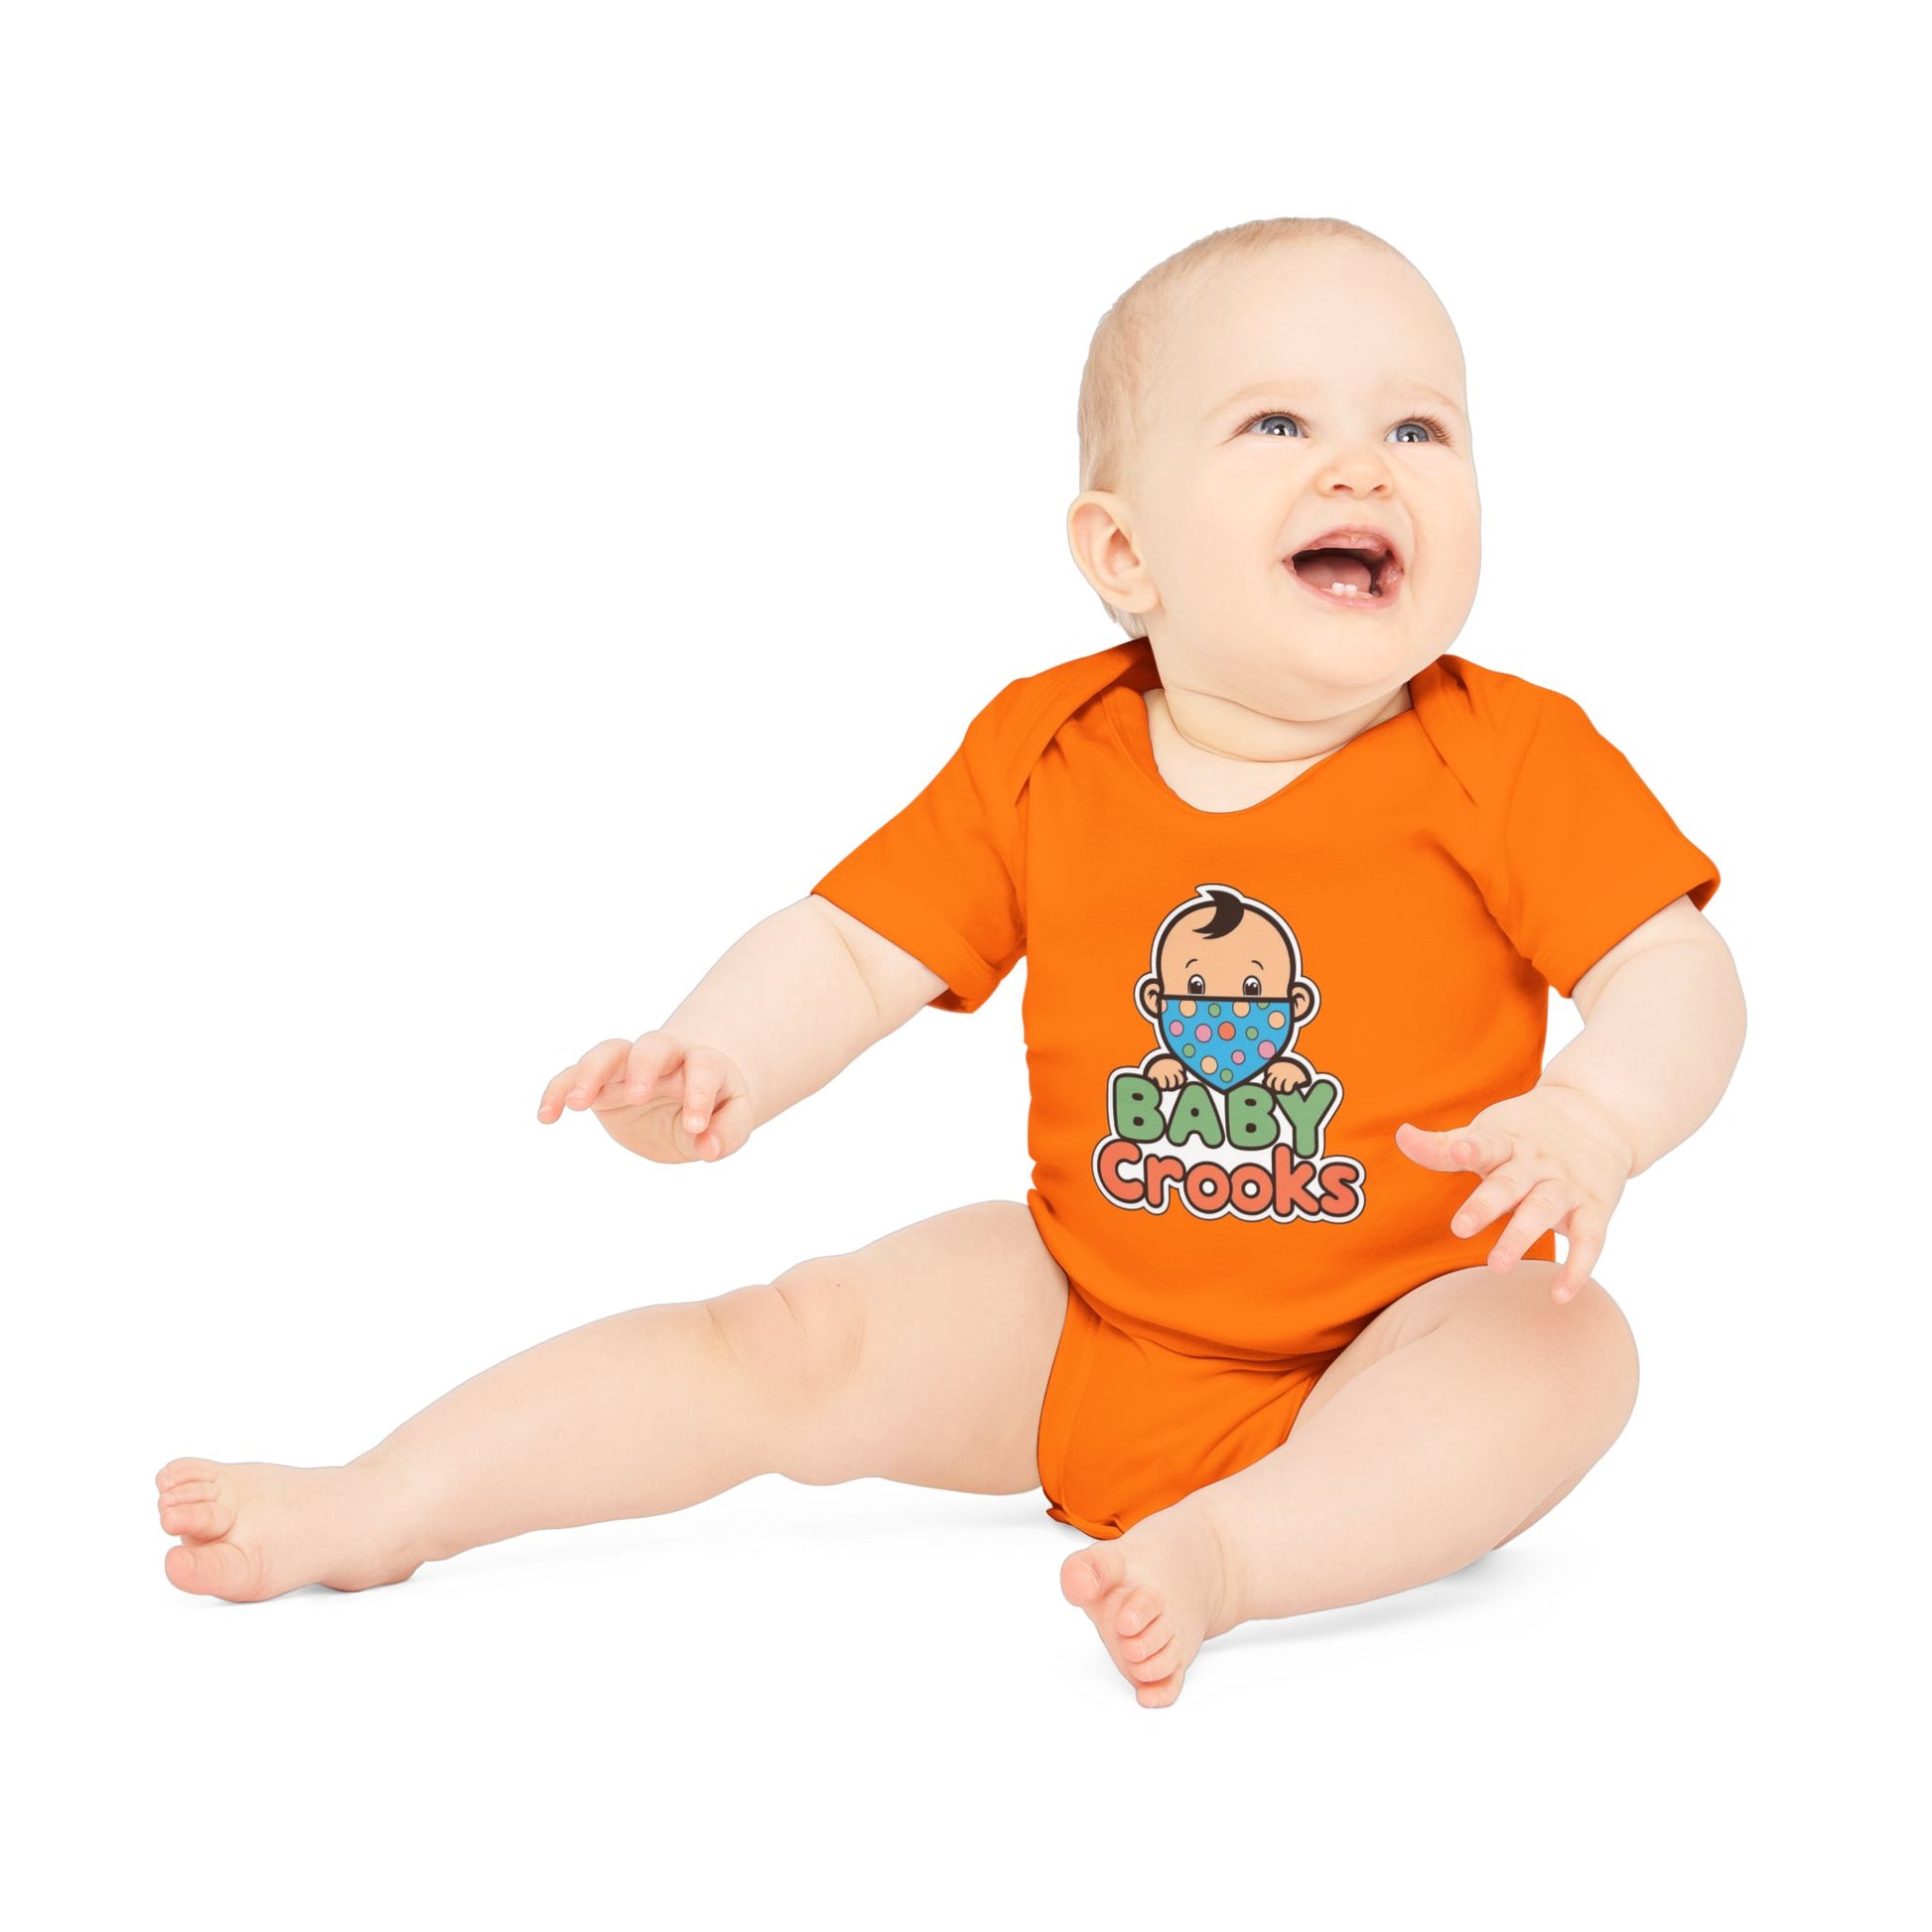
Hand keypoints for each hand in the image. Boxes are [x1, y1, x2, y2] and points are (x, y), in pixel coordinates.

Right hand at [535, 1030, 753, 1164]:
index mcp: (704, 1064)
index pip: (703, 1067)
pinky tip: (546, 1116)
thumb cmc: (715, 1110)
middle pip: (654, 1045)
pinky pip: (574, 1076)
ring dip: (592, 1071)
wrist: (687, 1102)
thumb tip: (709, 1148)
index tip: (695, 1127)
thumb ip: (727, 1132)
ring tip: (579, 1103)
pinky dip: (558, 1090)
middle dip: (643, 1066)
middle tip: (637, 1095)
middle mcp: (666, 1059)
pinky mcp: (602, 1083)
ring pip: (609, 1052)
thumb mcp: (731, 1122)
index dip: (699, 1093)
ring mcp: (630, 1067)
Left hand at [1394, 1084, 1635, 1302]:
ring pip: (1545, 1209)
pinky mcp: (1594, 1208)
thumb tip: (1401, 1135)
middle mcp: (1537, 1163)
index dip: (1472, 1147)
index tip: (1459, 1151)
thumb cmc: (1526, 1131)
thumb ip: (1444, 1146)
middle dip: (1487, 1204)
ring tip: (1498, 1266)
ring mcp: (1566, 1185)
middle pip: (1511, 1182)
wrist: (1598, 1114)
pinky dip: (1578, 1267)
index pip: (1488, 1143)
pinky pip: (1590, 1239)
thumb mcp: (1489, 1131)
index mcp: (1508, 1141)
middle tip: (1460, 1228)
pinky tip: (1559, 1295)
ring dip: (1522, 1236)